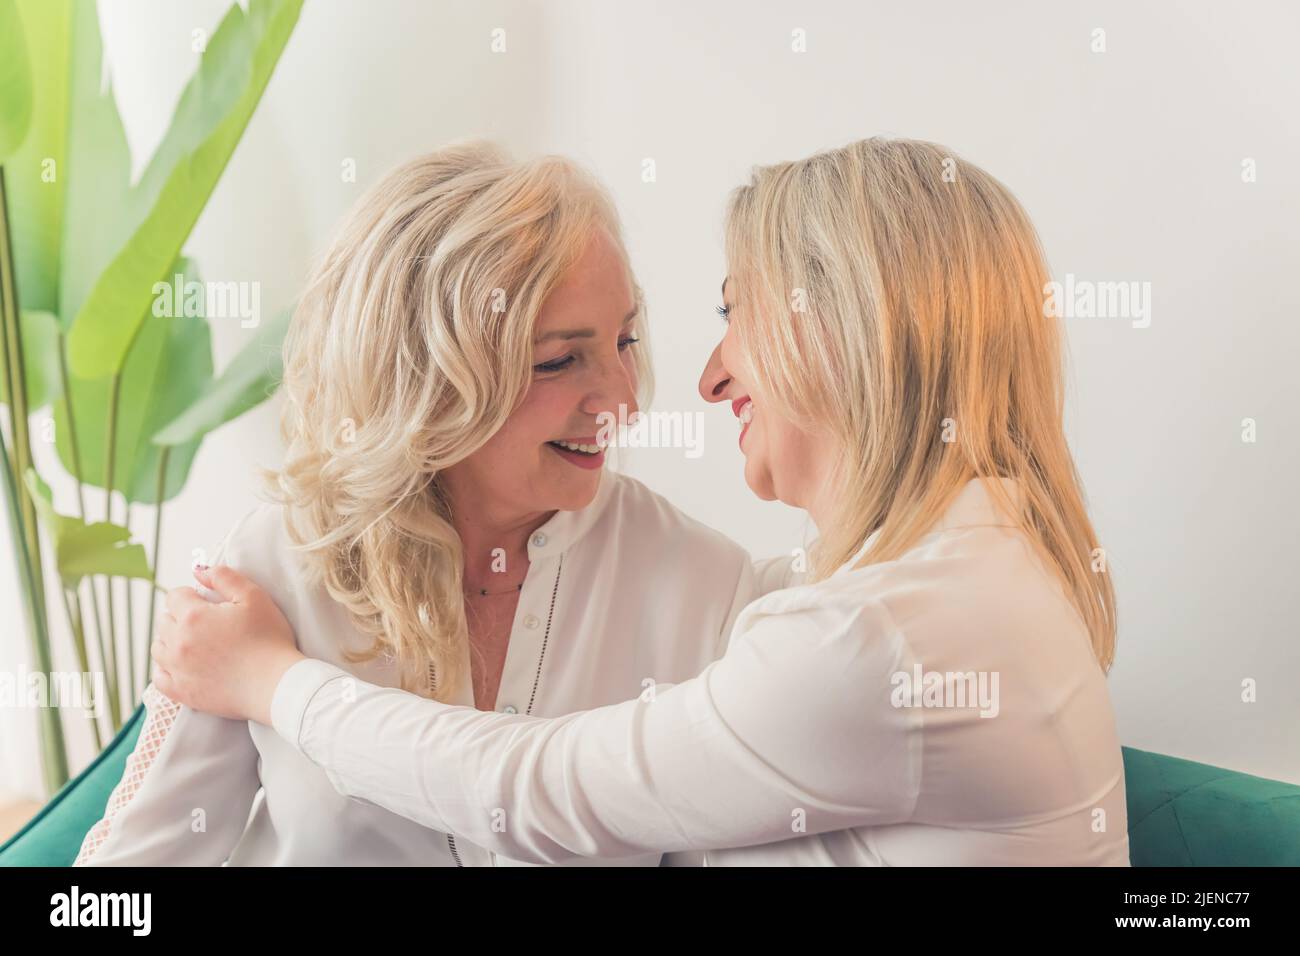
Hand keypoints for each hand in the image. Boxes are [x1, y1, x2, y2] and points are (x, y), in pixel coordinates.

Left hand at [152, 564, 304, 724]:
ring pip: (158, 647)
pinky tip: (183, 665)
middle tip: (206, 623)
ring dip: (171, 641)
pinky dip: (166, 669)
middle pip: (164, 620)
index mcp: (193, 616)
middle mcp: (178, 642)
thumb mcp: (254, 597)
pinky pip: (158, 677)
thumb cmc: (270, 640)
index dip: (191, 595)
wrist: (276, 684)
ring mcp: (177, 670)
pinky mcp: (182, 692)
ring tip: (195, 643)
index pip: (174, 596)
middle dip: (180, 617)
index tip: (207, 602)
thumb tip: (198, 570)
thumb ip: (224, 577)